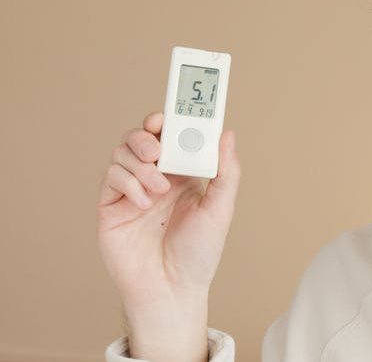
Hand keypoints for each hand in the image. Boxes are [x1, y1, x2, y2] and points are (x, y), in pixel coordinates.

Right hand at [97, 112, 240, 360]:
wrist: (171, 289)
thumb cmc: (199, 253)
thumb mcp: (221, 210)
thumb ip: (226, 172)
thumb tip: (228, 134)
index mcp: (185, 174)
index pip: (174, 136)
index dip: (172, 120)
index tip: (174, 113)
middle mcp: (158, 176)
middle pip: (144, 136)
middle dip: (148, 134)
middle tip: (157, 147)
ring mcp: (133, 189)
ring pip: (125, 152)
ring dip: (140, 162)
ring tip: (158, 187)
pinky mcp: (112, 204)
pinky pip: (112, 176)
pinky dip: (128, 183)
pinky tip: (144, 203)